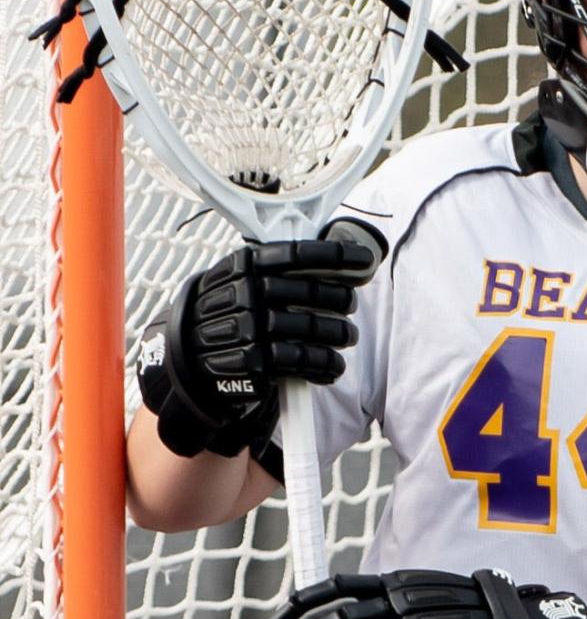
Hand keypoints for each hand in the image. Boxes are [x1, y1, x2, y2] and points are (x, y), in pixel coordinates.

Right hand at [137, 221, 384, 457]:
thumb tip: (341, 259)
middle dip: (340, 299)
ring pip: (311, 328)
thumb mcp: (241, 279)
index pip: (298, 253)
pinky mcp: (252, 362)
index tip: (365, 260)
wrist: (189, 357)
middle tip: (349, 306)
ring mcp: (247, 328)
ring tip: (346, 337)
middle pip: (310, 291)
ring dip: (338, 334)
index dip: (337, 255)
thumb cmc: (229, 312)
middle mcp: (245, 293)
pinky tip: (332, 366)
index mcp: (245, 264)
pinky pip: (301, 362)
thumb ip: (280, 267)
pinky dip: (324, 364)